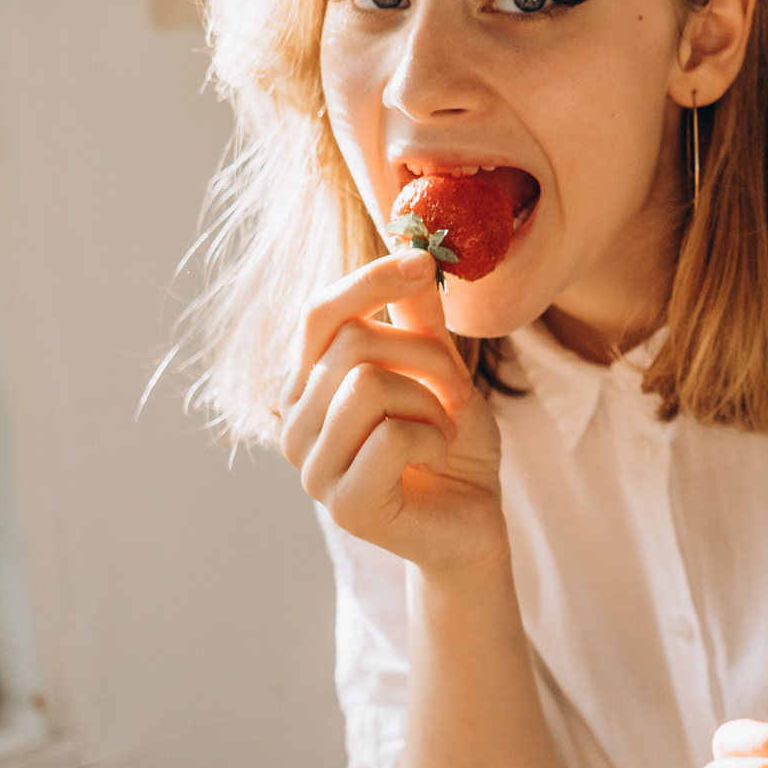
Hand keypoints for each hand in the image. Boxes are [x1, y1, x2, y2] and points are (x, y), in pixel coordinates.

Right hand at [281, 250, 505, 575]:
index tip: (423, 262)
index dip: (369, 280)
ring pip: (369, 386)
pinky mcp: (343, 506)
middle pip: (353, 345)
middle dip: (426, 358)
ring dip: (430, 403)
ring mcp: (312, 469)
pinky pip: (392, 436)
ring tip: (439, 431)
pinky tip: (434, 461)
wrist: (471, 520)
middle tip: (453, 391)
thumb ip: (420, 320)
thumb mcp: (440, 371)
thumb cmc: (450, 445)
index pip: (318, 314)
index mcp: (309, 385)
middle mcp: (296, 424)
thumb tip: (414, 248)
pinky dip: (434, 438)